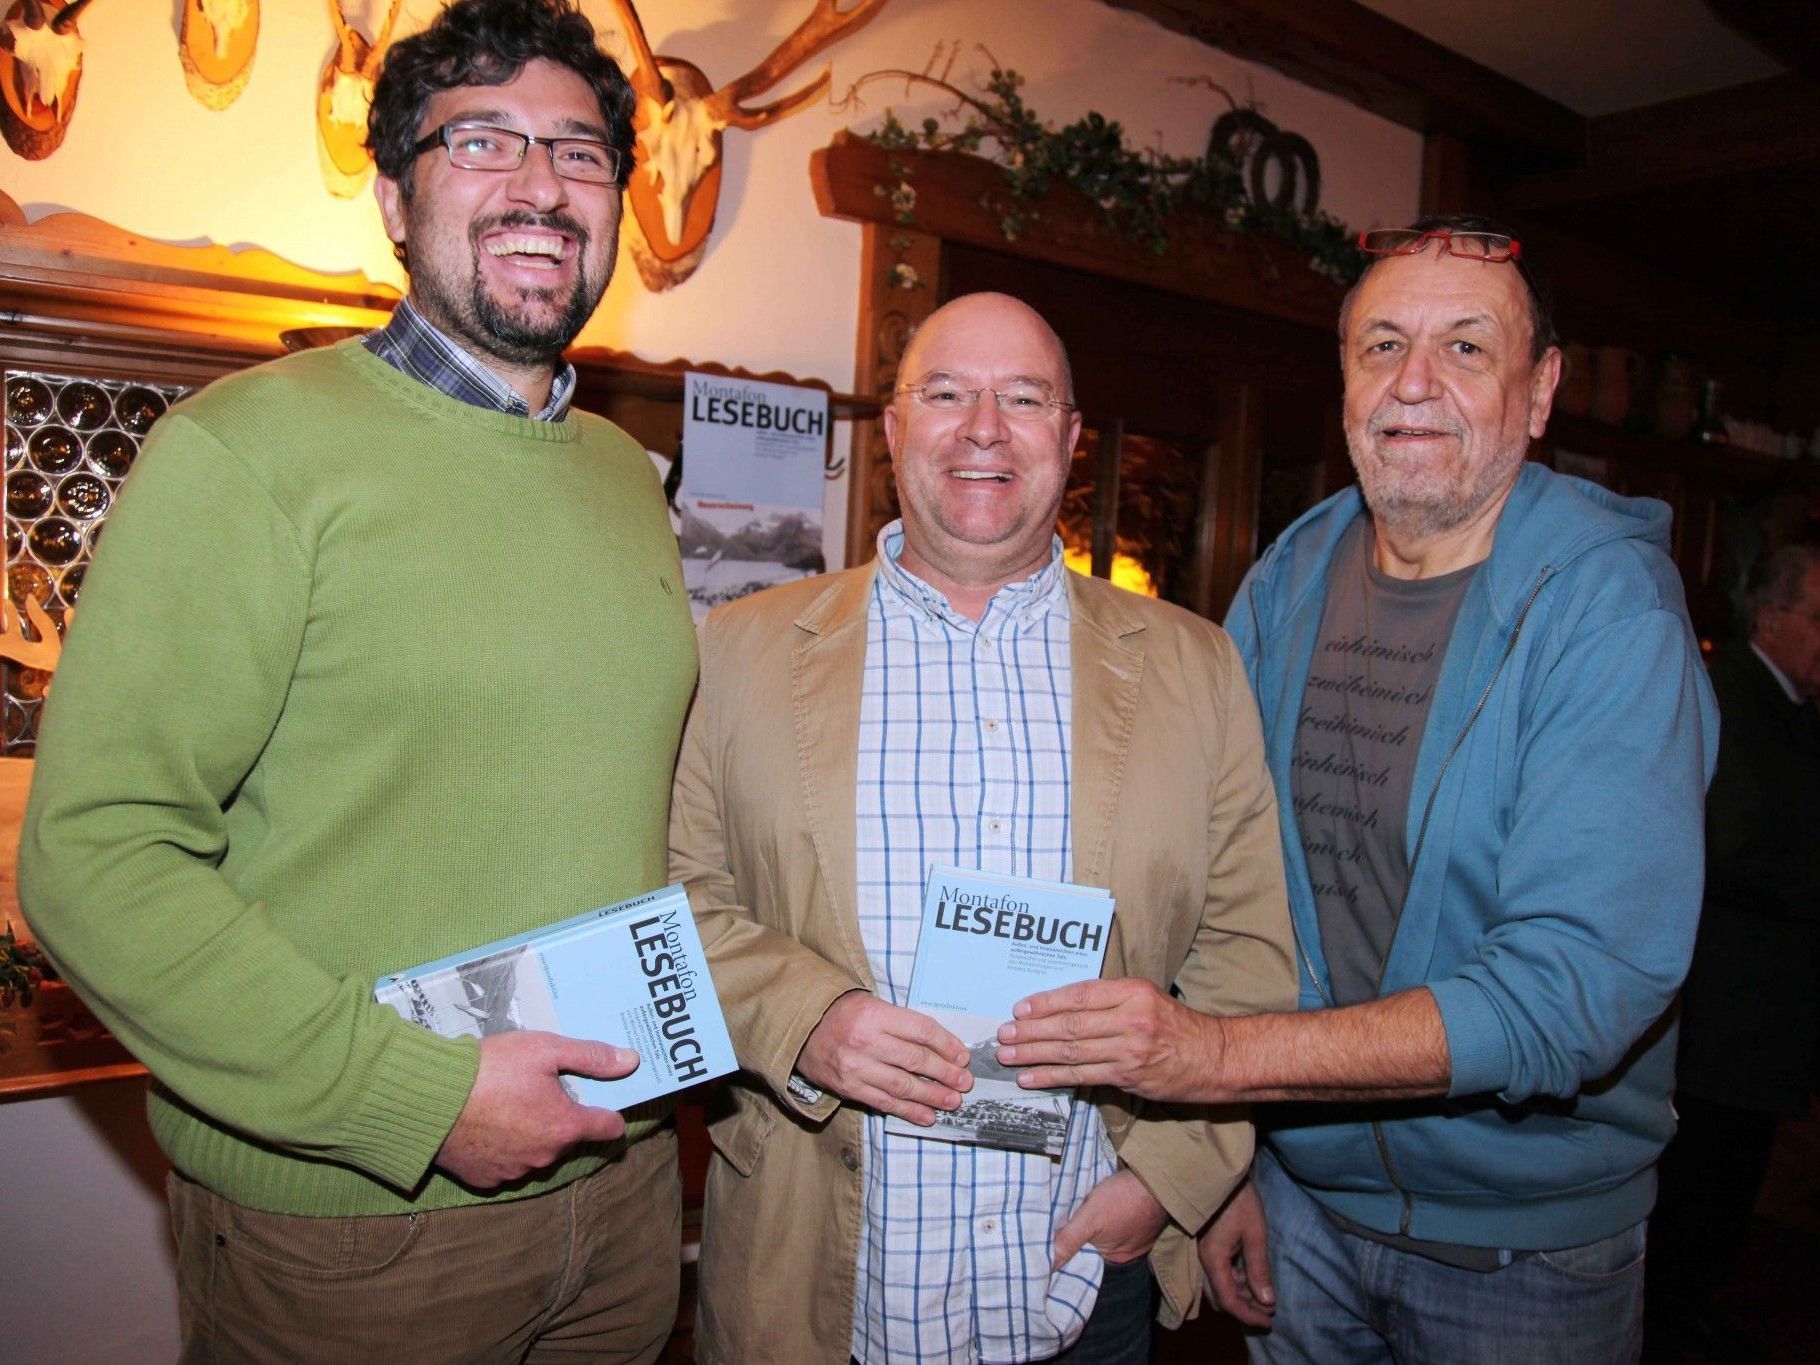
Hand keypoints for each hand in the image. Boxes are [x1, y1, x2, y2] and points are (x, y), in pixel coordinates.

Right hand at [435, 1030, 637, 1188]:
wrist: (429, 1099)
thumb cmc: (490, 1070)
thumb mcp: (545, 1049)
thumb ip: (591, 1056)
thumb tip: (631, 1062)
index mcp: (565, 1126)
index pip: (608, 1128)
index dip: (608, 1113)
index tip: (603, 1102)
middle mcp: (545, 1157)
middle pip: (567, 1138)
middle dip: (560, 1117)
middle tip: (538, 1089)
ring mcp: (514, 1172)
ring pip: (536, 1152)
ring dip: (530, 1134)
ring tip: (507, 1104)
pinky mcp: (485, 1179)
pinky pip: (506, 1164)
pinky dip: (502, 1148)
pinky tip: (487, 1125)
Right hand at [796, 990, 971, 1124]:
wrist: (801, 1030)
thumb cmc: (844, 1015)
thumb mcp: (872, 1005)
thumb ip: (901, 1024)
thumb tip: (941, 1048)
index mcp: (875, 1014)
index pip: (921, 1031)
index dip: (946, 1045)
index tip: (962, 1057)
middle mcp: (866, 1041)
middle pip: (915, 1060)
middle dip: (945, 1073)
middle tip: (964, 1082)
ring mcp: (856, 1067)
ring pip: (903, 1085)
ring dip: (932, 1096)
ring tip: (952, 1101)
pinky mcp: (849, 1088)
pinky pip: (884, 1102)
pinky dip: (909, 1111)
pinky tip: (928, 1116)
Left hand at [995, 978, 1222, 1101]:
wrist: (1214, 1058)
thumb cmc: (1178, 1027)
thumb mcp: (1148, 998)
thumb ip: (1111, 1000)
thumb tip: (1064, 1007)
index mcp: (1132, 992)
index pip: (1079, 995)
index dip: (1046, 1002)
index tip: (1020, 1008)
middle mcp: (1130, 1018)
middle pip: (1070, 1024)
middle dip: (1031, 1030)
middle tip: (1004, 1035)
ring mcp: (1129, 1049)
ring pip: (1071, 1051)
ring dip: (1034, 1055)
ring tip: (1008, 1057)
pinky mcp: (1128, 1076)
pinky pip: (1082, 1076)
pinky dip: (1053, 1077)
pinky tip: (1032, 1078)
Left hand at [1053, 1168, 1166, 1270]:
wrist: (1156, 1175)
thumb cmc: (1124, 1198)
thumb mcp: (1090, 1217)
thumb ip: (1069, 1239)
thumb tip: (1049, 1264)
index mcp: (1115, 1257)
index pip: (1085, 1255)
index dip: (1070, 1244)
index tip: (1055, 1234)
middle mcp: (1128, 1250)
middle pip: (1095, 1242)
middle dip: (1082, 1230)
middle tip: (1065, 1216)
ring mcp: (1138, 1234)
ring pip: (1106, 1229)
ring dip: (1096, 1219)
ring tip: (1081, 1205)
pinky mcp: (1142, 1216)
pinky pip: (1119, 1218)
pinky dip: (1109, 1211)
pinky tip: (1101, 1199)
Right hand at [1199, 1178, 1274, 1327]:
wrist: (1219, 1174)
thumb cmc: (1239, 1201)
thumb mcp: (1255, 1234)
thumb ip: (1259, 1269)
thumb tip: (1267, 1301)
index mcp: (1214, 1260)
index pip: (1228, 1301)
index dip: (1248, 1316)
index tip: (1269, 1321)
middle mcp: (1205, 1262)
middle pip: (1221, 1298)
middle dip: (1245, 1309)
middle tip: (1269, 1313)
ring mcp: (1205, 1254)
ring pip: (1220, 1287)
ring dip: (1241, 1296)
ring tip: (1265, 1297)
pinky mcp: (1209, 1247)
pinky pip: (1220, 1275)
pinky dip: (1236, 1282)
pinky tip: (1253, 1278)